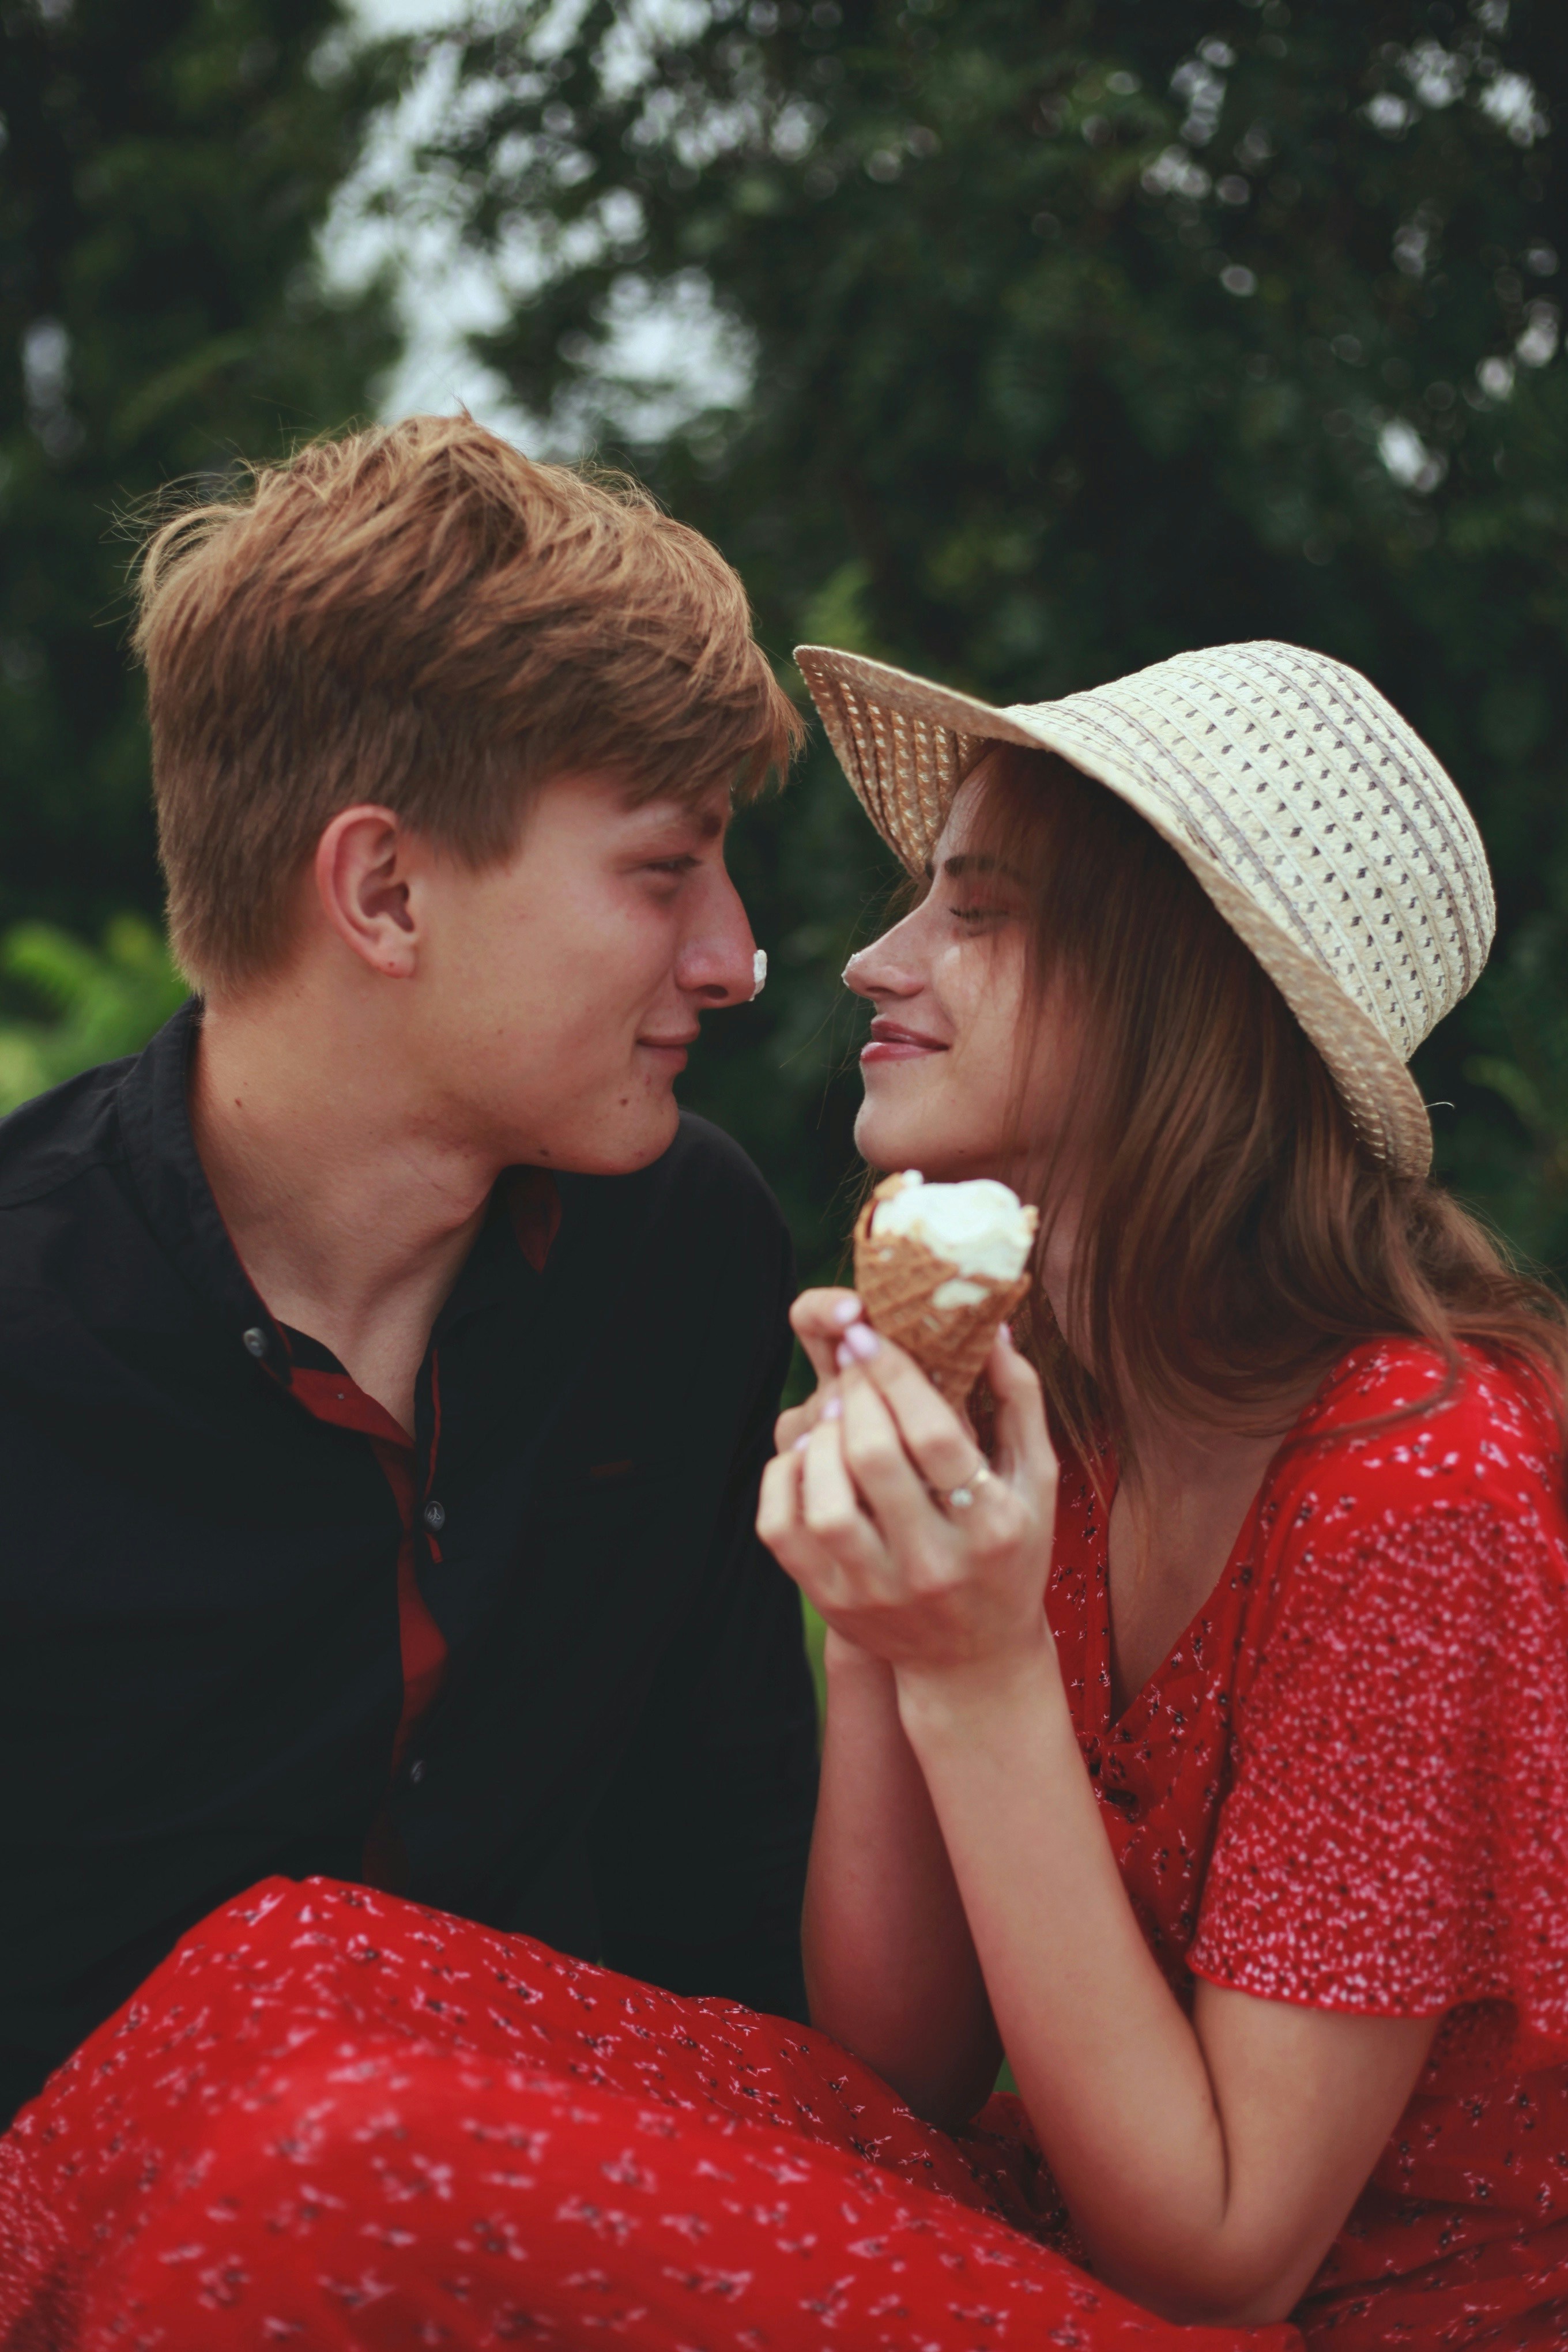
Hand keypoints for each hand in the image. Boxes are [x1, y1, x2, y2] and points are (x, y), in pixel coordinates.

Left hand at [758, 1318, 1059, 1682]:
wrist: (973, 1660)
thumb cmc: (1010, 1552)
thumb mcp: (1034, 1481)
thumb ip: (1019, 1401)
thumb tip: (994, 1328)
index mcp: (992, 1527)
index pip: (935, 1435)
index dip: (896, 1374)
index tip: (871, 1332)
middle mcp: (935, 1564)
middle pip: (875, 1457)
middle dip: (856, 1392)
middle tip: (853, 1359)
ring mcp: (877, 1588)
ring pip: (825, 1499)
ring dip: (822, 1435)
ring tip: (836, 1408)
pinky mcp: (831, 1602)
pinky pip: (782, 1529)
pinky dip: (785, 1478)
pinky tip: (810, 1453)